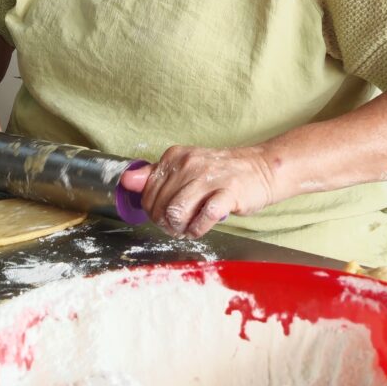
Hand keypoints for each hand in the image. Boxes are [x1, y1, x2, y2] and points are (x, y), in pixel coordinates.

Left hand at [119, 145, 274, 238]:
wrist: (260, 168)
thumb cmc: (220, 173)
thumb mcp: (184, 168)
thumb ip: (155, 176)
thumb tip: (126, 180)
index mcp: (174, 156)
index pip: (147, 193)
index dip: (153, 211)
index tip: (165, 215)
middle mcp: (189, 163)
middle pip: (160, 206)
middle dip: (166, 223)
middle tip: (178, 226)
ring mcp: (209, 176)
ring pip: (177, 212)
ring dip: (181, 228)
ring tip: (188, 228)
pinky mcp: (228, 192)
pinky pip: (203, 217)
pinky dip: (199, 229)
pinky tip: (202, 227)